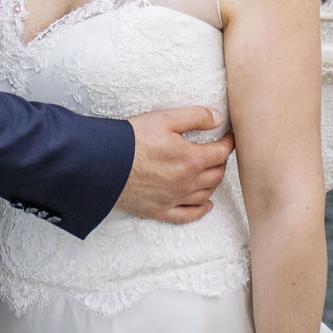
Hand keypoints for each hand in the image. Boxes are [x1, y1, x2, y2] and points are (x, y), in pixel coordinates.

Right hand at [117, 108, 230, 222]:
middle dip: (221, 162)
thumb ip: (196, 116)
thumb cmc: (132, 139)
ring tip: (210, 172)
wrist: (104, 164)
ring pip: (206, 194)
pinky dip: (201, 210)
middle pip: (216, 175)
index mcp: (192, 159)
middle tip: (217, 153)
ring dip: (212, 183)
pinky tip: (206, 205)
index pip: (221, 152)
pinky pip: (188, 215)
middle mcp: (188, 183)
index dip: (228, 143)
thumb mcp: (165, 118)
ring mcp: (175, 199)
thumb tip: (219, 119)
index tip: (228, 138)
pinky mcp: (160, 210)